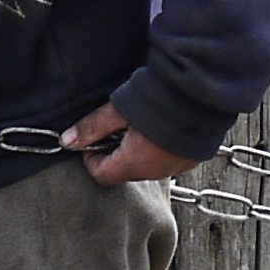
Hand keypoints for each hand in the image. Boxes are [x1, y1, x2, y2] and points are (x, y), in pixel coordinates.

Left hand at [63, 102, 197, 185]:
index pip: (101, 175)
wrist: (202, 94)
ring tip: (144, 127)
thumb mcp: (118, 110)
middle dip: (116, 154)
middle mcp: (154, 172)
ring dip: (140, 153)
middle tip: (120, 128)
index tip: (95, 140)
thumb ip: (92, 127)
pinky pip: (168, 162)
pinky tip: (164, 130)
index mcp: (133, 162)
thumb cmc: (160, 100)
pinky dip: (161, 152)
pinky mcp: (191, 160)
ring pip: (147, 168)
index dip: (92, 158)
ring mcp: (175, 168)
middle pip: (124, 172)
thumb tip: (67, 141)